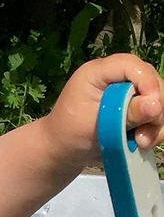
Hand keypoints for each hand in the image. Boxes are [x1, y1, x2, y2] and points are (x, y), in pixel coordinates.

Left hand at [42, 53, 163, 167]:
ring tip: (141, 142)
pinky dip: (154, 129)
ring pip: (158, 99)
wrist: (62, 151)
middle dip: (156, 108)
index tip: (153, 107)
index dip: (147, 82)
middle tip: (144, 134)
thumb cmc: (69, 134)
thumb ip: (125, 114)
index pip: (131, 65)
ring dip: (156, 123)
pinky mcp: (134, 108)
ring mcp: (127, 92)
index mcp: (97, 73)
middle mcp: (116, 78)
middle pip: (152, 81)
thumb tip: (156, 105)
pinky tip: (142, 143)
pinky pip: (156, 114)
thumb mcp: (95, 125)